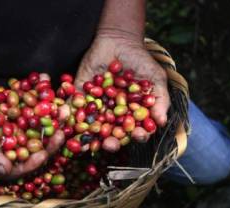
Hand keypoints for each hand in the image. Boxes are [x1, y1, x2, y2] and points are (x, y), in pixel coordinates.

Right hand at [0, 78, 63, 178]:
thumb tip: (5, 171)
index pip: (21, 166)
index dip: (34, 162)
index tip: (44, 153)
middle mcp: (9, 144)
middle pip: (34, 144)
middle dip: (50, 138)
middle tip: (62, 129)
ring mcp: (12, 123)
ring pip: (36, 121)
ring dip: (51, 113)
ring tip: (64, 105)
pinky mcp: (12, 105)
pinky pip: (27, 99)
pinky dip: (37, 89)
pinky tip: (46, 79)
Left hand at [74, 31, 169, 149]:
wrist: (118, 41)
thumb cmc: (140, 61)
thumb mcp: (155, 78)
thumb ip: (160, 100)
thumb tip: (161, 121)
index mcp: (130, 116)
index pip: (134, 131)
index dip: (137, 136)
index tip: (138, 136)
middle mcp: (111, 116)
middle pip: (111, 134)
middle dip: (109, 142)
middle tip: (107, 144)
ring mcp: (94, 108)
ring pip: (90, 126)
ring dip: (86, 136)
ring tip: (84, 143)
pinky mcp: (78, 96)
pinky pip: (72, 108)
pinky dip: (68, 114)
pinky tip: (69, 120)